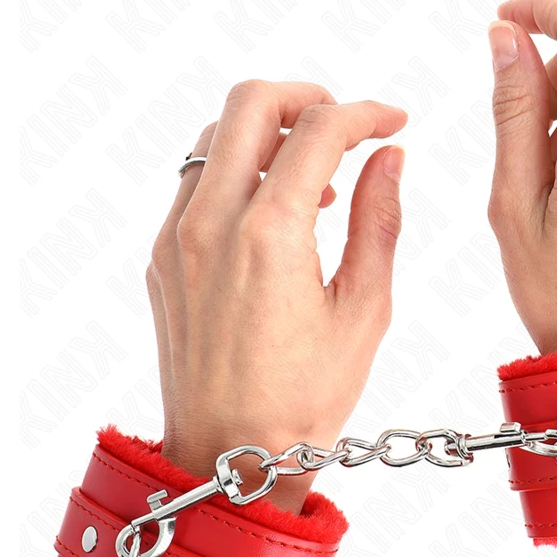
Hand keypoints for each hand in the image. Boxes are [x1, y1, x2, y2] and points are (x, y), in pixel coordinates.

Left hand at [146, 80, 406, 511]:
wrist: (229, 459)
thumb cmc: (305, 400)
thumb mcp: (364, 312)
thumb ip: (380, 222)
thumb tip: (389, 158)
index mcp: (269, 236)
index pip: (319, 131)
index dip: (367, 114)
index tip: (395, 123)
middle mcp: (210, 224)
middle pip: (249, 104)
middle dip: (306, 98)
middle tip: (346, 124)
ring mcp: (175, 240)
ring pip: (214, 138)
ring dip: (268, 134)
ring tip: (317, 178)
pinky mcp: (161, 260)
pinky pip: (195, 183)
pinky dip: (238, 173)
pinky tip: (277, 214)